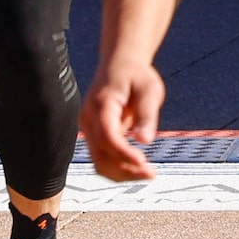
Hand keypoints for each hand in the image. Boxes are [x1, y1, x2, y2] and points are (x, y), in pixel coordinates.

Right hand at [81, 60, 165, 181]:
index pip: (108, 135)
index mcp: (101, 104)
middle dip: (125, 170)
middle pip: (100, 155)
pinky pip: (101, 158)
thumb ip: (147, 114)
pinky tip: (137, 168)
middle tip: (151, 174)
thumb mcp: (149, 89)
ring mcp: (88, 128)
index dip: (123, 153)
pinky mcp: (92, 134)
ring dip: (121, 173)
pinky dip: (117, 167)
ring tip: (147, 174)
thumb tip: (145, 140)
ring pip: (98, 162)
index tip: (143, 163)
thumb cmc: (136, 75)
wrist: (119, 64)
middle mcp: (89, 119)